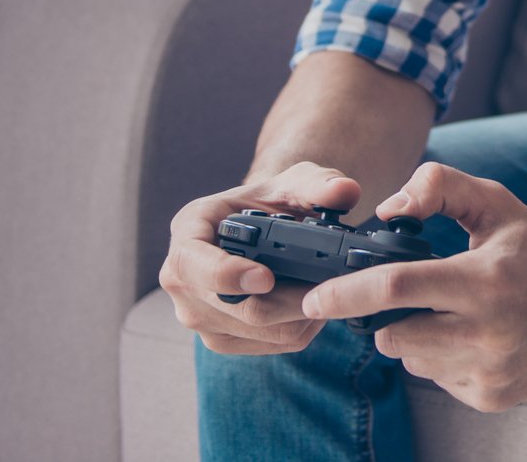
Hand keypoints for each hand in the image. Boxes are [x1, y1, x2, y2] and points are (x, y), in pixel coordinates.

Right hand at [160, 162, 360, 354]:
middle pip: (235, 307)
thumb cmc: (271, 201)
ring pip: (258, 331)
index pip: (190, 261)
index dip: (226, 274)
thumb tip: (345, 192)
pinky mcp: (222, 339)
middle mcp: (181, 279)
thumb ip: (320, 183)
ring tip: (326, 288)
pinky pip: (269, 345)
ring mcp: (198, 315)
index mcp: (188, 231)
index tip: (266, 277)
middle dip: (289, 299)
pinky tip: (314, 304)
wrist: (264, 228)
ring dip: (300, 315)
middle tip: (329, 284)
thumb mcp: (295, 181)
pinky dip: (300, 328)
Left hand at [302, 163, 526, 411]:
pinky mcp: (491, 396)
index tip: (314, 299)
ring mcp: (489, 370)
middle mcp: (486, 330)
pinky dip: (443, 359)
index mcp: (484, 279)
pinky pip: (437, 380)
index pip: (397, 287)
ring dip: (417, 337)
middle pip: (395, 332)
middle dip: (387, 315)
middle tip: (419, 295)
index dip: (347, 293)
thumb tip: (388, 209)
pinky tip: (475, 338)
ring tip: (456, 315)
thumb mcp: (496, 203)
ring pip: (411, 359)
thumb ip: (439, 187)